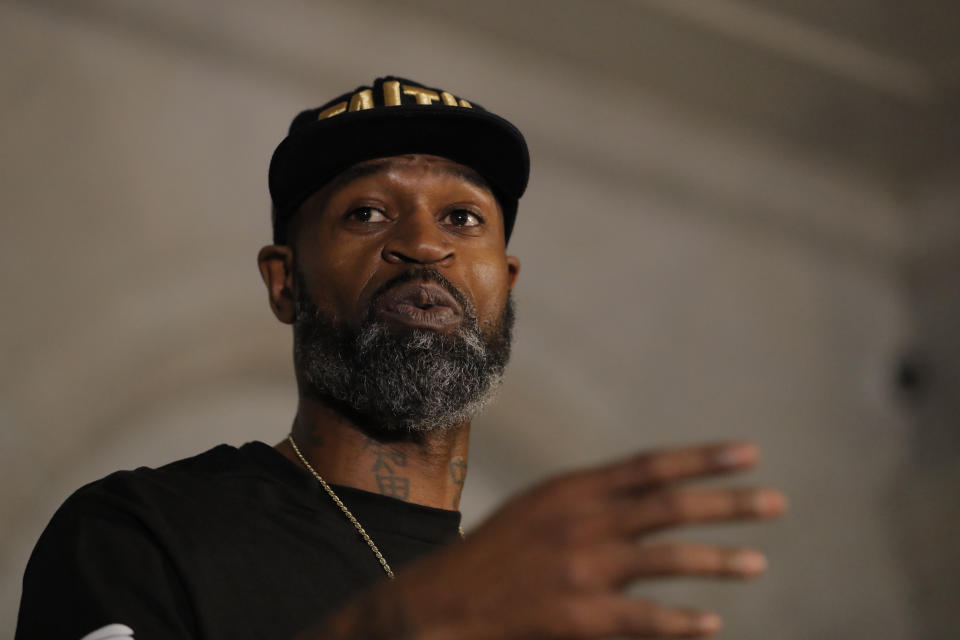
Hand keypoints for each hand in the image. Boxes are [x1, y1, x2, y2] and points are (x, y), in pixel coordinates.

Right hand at [313, 442, 785, 639]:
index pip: (650, 465)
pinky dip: (681, 623)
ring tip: (758, 562)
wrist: (441, 603)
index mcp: (572, 488)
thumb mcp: (541, 507)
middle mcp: (581, 520)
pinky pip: (644, 621)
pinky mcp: (577, 616)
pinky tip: (711, 624)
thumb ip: (593, 498)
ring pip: (666, 559)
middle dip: (728, 502)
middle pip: (669, 505)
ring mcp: (581, 568)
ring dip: (718, 561)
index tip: (749, 452)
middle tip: (776, 502)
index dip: (703, 457)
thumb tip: (649, 491)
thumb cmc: (495, 553)